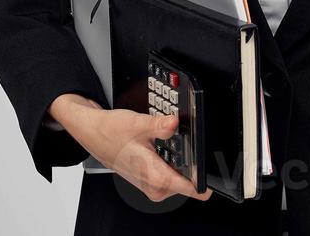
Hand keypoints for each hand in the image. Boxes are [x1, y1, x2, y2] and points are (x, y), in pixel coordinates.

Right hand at [48, 93, 211, 202]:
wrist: (94, 134)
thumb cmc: (111, 132)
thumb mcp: (137, 123)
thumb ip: (159, 124)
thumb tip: (175, 122)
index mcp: (152, 175)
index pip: (188, 188)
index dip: (204, 181)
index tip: (214, 172)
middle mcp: (154, 185)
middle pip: (189, 182)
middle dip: (195, 164)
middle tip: (191, 142)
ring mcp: (153, 184)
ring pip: (181, 178)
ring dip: (184, 162)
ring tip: (176, 142)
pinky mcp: (152, 179)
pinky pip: (173, 174)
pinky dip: (176, 161)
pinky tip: (171, 148)